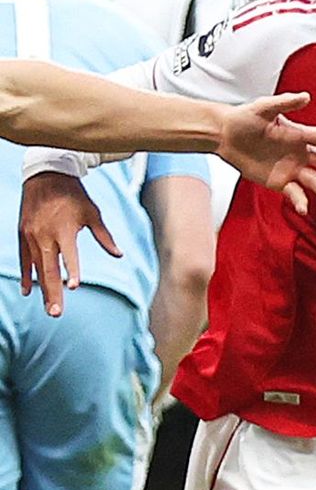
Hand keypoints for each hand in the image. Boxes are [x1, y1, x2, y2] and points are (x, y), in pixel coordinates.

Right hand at [17, 172, 120, 316]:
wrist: (46, 176)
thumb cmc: (74, 196)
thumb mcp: (93, 213)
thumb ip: (104, 236)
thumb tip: (119, 255)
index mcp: (64, 230)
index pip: (69, 255)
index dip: (72, 270)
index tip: (74, 287)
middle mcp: (45, 235)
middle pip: (49, 269)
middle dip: (53, 292)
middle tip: (56, 313)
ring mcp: (31, 236)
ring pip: (36, 268)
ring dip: (42, 289)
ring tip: (48, 308)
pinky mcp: (23, 235)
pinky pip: (24, 259)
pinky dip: (26, 275)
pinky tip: (27, 291)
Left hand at [217, 92, 315, 214]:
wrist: (225, 136)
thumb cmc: (244, 118)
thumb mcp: (263, 107)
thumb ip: (284, 103)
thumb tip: (306, 96)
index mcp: (299, 134)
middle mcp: (300, 153)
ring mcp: (292, 169)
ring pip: (315, 181)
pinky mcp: (280, 182)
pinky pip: (294, 193)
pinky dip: (300, 200)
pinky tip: (304, 208)